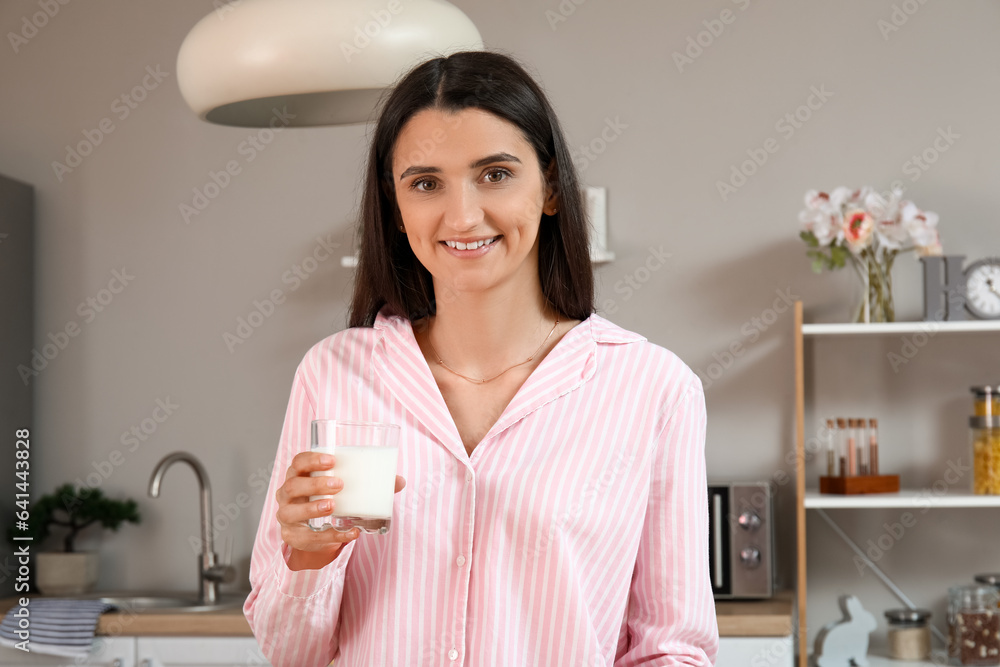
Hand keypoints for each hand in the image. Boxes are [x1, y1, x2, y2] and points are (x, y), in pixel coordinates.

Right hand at [276, 450, 405, 569]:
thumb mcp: (343, 489)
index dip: (312, 459)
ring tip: (332, 506)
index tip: (332, 460)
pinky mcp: (293, 537)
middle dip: (315, 484)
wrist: (313, 530)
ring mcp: (286, 516)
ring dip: (312, 508)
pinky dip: (329, 536)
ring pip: (291, 512)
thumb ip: (370, 483)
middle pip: (293, 485)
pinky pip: (308, 538)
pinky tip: (349, 533)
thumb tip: (399, 481)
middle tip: (339, 485)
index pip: (298, 462)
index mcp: (298, 475)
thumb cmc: (327, 499)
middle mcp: (286, 494)